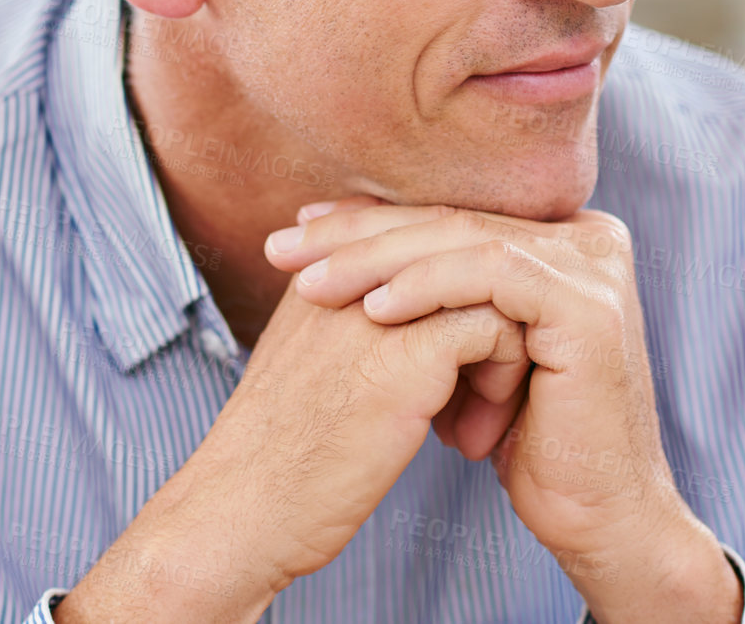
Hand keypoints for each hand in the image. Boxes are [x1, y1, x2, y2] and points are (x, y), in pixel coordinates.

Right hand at [55, 224, 530, 622]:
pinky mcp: (408, 354)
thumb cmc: (276, 455)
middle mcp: (347, 272)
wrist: (242, 509)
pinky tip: (476, 431)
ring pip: (485, 284)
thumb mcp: (303, 366)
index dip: (449, 294)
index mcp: (320, 269)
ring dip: (502, 348)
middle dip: (482, 311)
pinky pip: (494, 329)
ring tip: (482, 414)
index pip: (415, 236)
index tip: (456, 361)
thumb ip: (345, 328)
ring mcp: (376, 308)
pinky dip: (502, 377)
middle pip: (455, 249)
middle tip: (485, 383)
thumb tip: (409, 330)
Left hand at [263, 200, 741, 623]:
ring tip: (312, 285)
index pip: (446, 215)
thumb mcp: (464, 349)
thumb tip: (341, 234)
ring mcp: (595, 267)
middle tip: (282, 250)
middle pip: (450, 221)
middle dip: (355, 235)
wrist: (597, 518)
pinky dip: (427, 288)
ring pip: (461, 240)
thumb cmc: (525, 440)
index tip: (295, 233)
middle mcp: (588, 238)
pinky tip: (375, 308)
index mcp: (561, 239)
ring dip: (376, 261)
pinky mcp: (588, 304)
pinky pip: (490, 275)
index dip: (365, 221)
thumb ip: (431, 289)